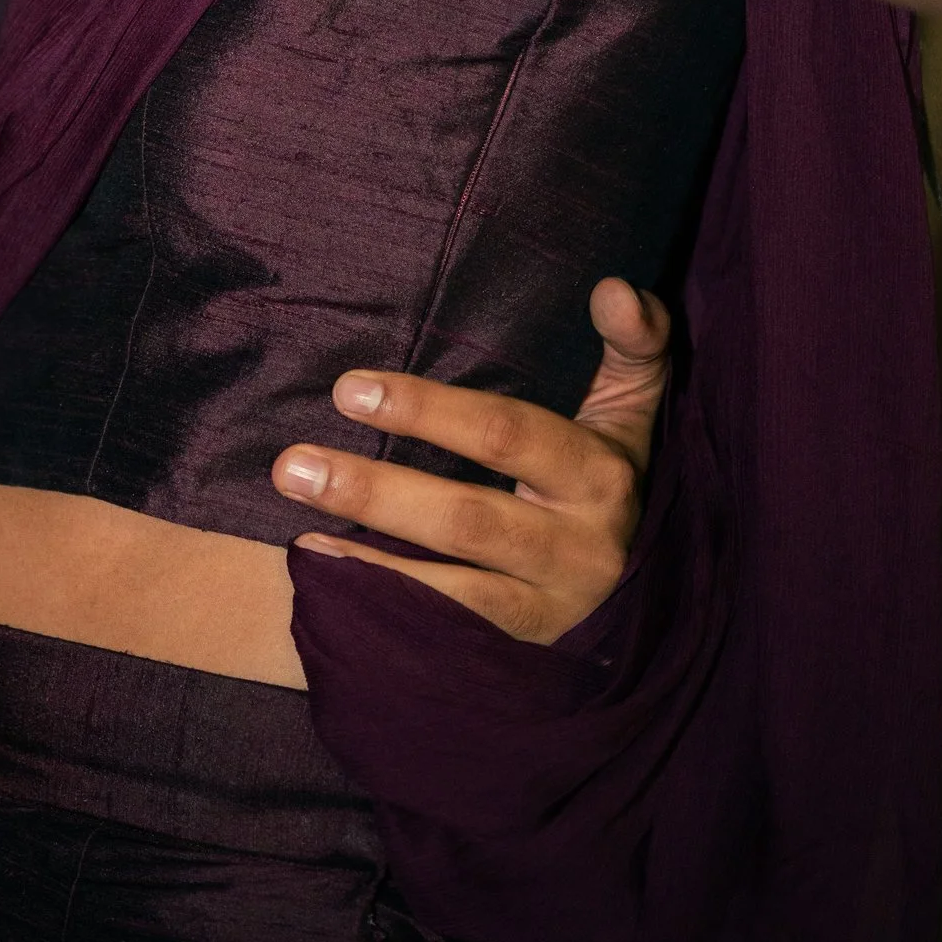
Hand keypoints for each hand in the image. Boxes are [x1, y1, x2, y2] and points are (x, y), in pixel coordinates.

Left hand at [270, 274, 671, 642]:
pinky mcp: (524, 654)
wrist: (651, 597)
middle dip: (376, 492)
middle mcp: (579, 550)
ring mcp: (550, 611)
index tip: (348, 389)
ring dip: (369, 561)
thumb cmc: (612, 476)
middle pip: (468, 520)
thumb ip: (632, 342)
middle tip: (291, 465)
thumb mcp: (633, 409)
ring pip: (453, 590)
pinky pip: (447, 635)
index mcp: (601, 477)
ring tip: (298, 531)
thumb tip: (613, 287)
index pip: (507, 436)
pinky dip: (386, 609)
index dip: (429, 412)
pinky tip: (326, 580)